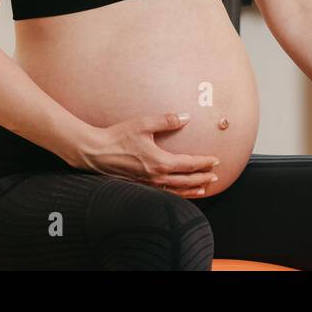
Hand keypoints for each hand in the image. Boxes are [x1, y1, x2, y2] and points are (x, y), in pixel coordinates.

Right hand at [73, 112, 220, 198]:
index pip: (189, 165)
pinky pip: (163, 193)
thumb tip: (186, 117)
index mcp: (159, 162)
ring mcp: (147, 184)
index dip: (204, 163)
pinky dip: (176, 194)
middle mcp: (155, 176)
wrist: (95, 152)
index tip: (216, 160)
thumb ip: (167, 120)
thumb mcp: (143, 124)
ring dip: (192, 190)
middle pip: (186, 181)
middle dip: (203, 178)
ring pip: (175, 191)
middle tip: (215, 176)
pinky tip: (178, 193)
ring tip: (203, 189)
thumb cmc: (117, 137)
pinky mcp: (139, 186)